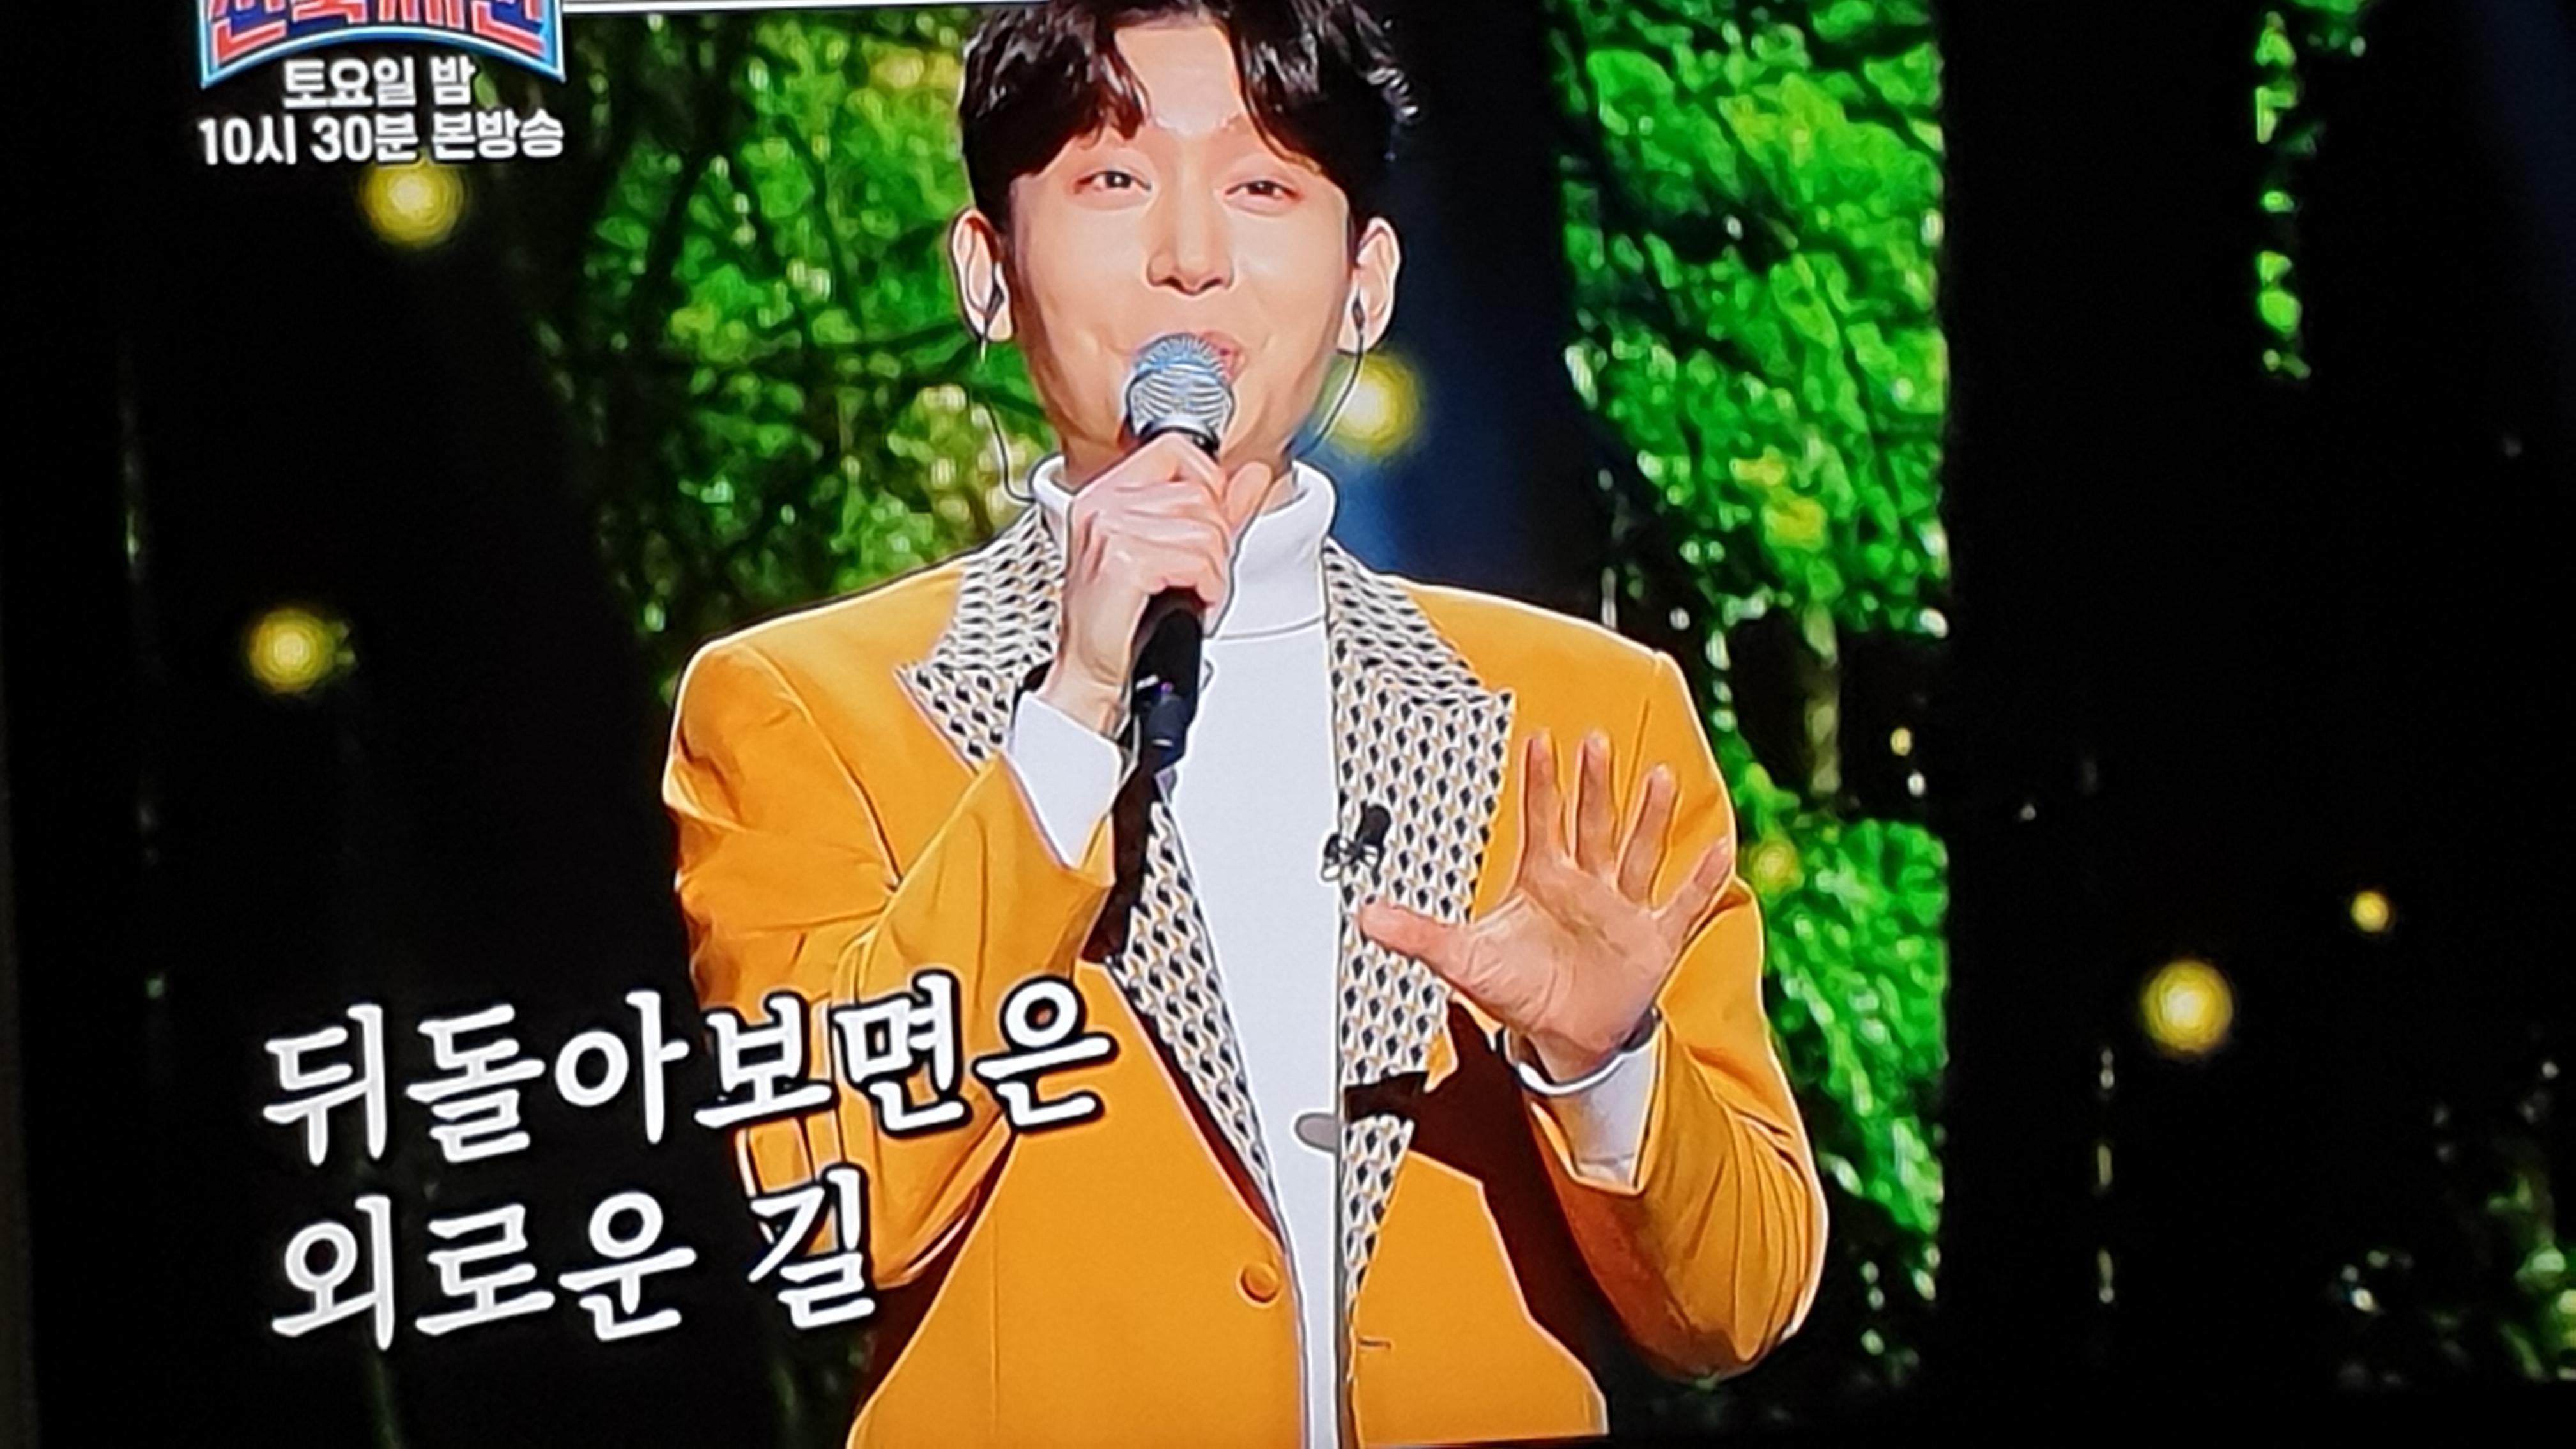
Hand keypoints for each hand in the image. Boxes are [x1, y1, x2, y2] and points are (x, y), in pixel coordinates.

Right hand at [1038, 434, 1276, 735]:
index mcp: (1107, 493)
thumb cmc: (1124, 620)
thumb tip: (1253, 475)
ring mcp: (1109, 530)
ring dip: (1213, 570)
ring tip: (1190, 591)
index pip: (1177, 448)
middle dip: (1216, 540)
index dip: (1208, 484)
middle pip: (1200, 493)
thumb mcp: (1175, 553)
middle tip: (1197, 575)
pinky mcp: (1123, 562)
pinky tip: (1189, 603)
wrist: (1092, 672)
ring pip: (1206, 530)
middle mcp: (1102, 505)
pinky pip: (1198, 559)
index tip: (1207, 525)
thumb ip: (1218, 509)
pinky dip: (1207, 587)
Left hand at [1357, 729, 1736, 1082]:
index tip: (1539, 740)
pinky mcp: (1653, 939)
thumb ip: (1418, 934)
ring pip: (1637, 853)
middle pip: (1592, 824)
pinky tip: (1718, 849)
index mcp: (1543, 879)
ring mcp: (1622, 908)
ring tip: (1659, 778)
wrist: (1564, 1036)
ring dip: (1649, 818)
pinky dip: (1700, 881)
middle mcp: (1586, 884)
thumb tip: (1365, 916)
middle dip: (1594, 785)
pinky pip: (1682, 905)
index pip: (1541, 819)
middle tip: (1595, 741)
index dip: (1540, 782)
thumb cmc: (1519, 990)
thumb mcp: (1463, 959)